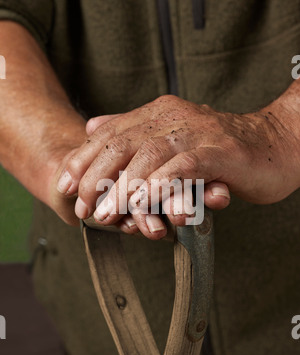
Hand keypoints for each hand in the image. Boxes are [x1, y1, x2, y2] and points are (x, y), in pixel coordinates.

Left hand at [57, 94, 299, 238]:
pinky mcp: (219, 151)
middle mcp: (173, 117)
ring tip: (107, 214)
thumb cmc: (221, 148)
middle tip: (84, 207)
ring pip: (149, 157)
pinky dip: (160, 185)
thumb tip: (92, 126)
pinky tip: (144, 203)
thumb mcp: (173, 135)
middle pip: (123, 144)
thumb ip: (133, 130)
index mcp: (159, 113)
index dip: (84, 158)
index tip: (67, 185)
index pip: (111, 132)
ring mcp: (196, 132)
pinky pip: (184, 167)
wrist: (274, 143)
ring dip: (124, 188)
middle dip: (97, 177)